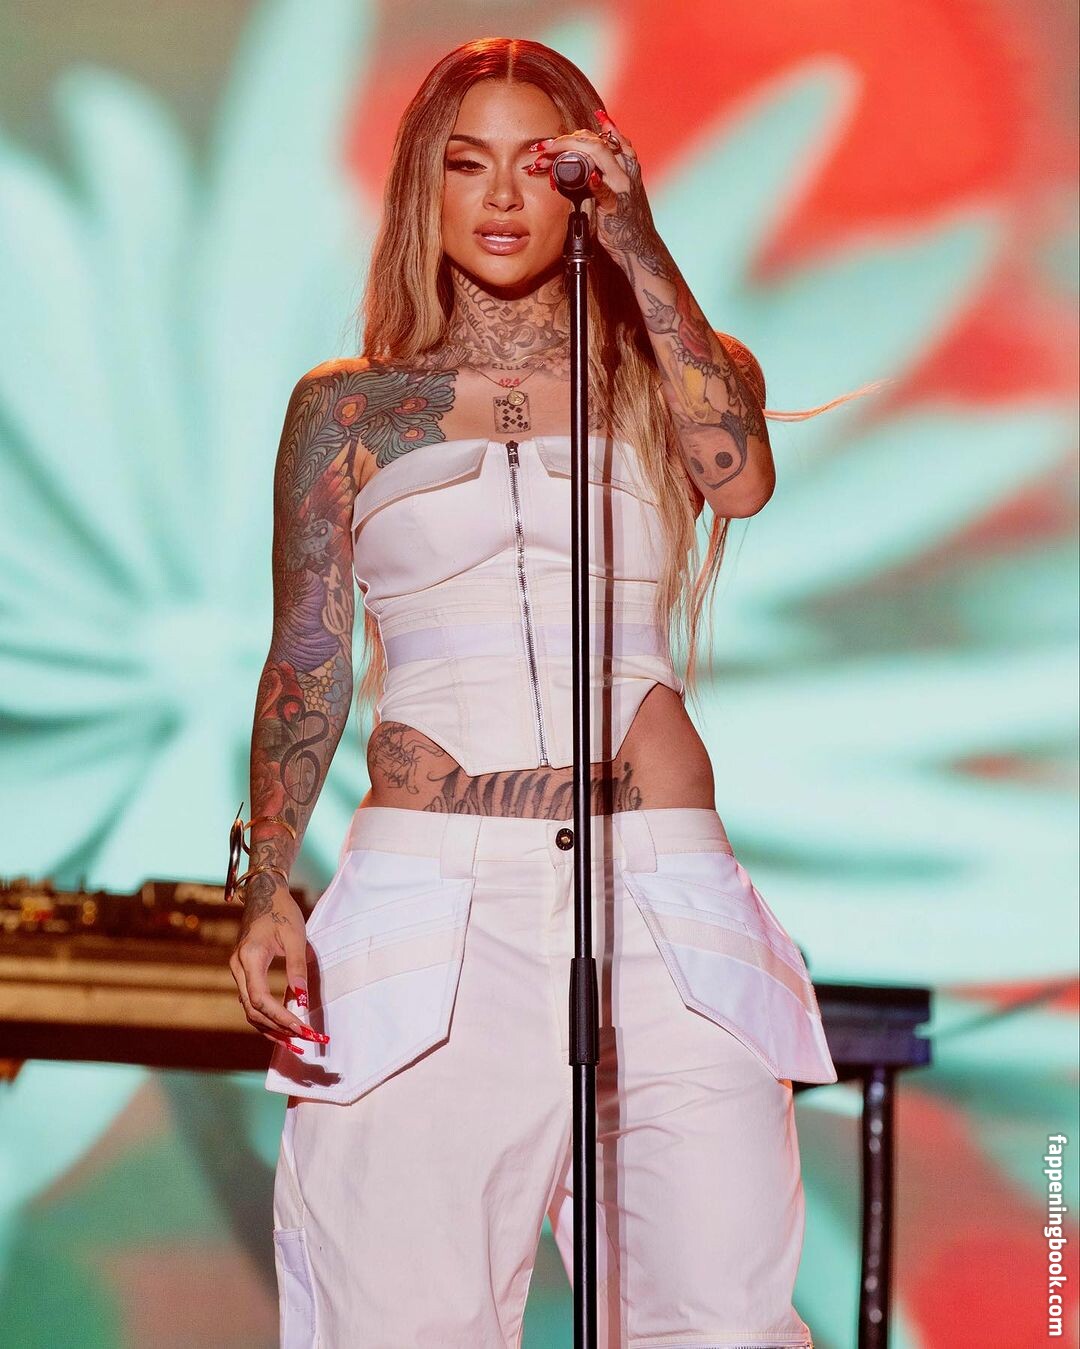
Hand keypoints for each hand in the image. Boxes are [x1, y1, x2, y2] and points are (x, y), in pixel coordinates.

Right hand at [229, 880, 328, 1052]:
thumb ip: (297, 969)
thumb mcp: (296, 937)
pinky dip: (266, 1017)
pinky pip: (251, 1001)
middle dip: (277, 1028)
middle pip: (252, 1009)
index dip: (280, 1017)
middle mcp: (238, 967)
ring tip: (294, 1043)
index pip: (260, 998)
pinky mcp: (243, 973)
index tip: (302, 1028)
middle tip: (303, 1041)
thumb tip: (302, 1002)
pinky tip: (283, 1028)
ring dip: (271, 1028)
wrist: (264, 894)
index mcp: (249, 957)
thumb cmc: (282, 912)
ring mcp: (238, 971)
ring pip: (249, 1009)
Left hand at [528, 109, 662, 267]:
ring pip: (599, 154)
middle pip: (594, 141)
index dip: (573, 134)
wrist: (639, 245)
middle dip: (565, 140)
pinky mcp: (616, 206)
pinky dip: (596, 183)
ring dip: (569, 150)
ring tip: (547, 155)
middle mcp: (624, 168)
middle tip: (542, 147)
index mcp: (624, 161)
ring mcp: (622, 186)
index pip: (597, 136)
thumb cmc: (623, 217)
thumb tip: (576, 159)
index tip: (550, 140)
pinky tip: (588, 177)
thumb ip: (602, 169)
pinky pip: (606, 191)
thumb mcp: (616, 186)